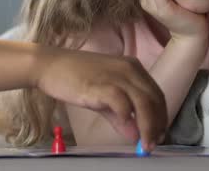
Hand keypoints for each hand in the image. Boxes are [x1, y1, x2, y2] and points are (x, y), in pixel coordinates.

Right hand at [35, 49, 166, 150]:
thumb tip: (134, 135)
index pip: (156, 94)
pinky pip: (122, 102)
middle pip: (154, 99)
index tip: (158, 134)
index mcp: (132, 67)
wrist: (48, 65)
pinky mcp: (101, 84)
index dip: (161, 116)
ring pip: (144, 102)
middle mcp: (129, 68)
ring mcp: (116, 75)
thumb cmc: (72, 77)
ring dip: (148, 126)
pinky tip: (126, 130)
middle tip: (152, 144)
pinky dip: (128, 117)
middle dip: (157, 124)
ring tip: (144, 143)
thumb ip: (119, 115)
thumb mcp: (101, 96)